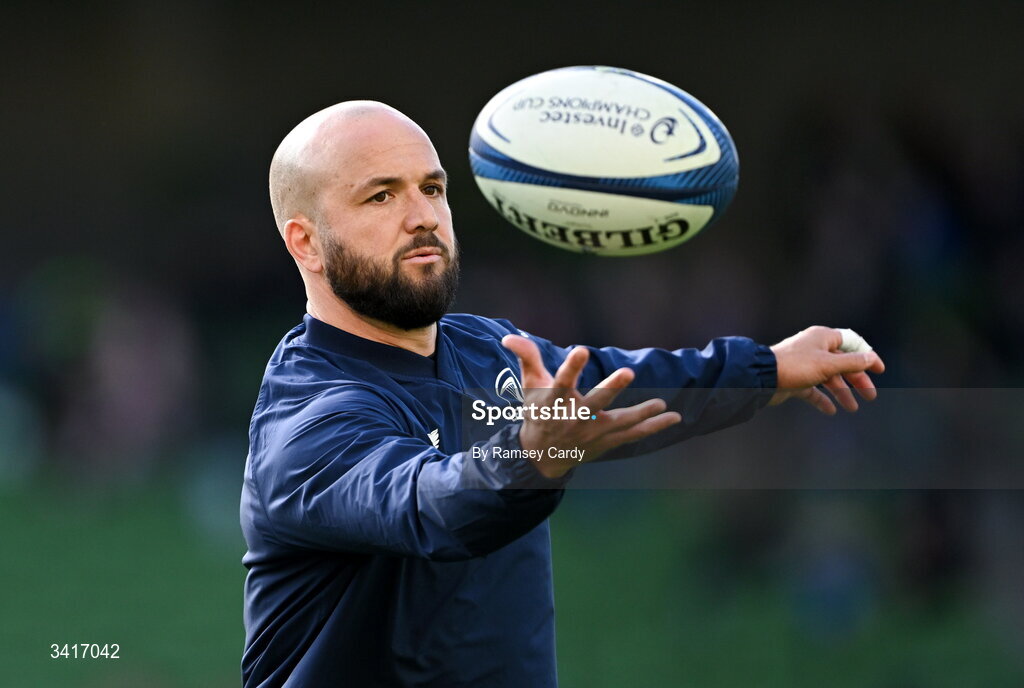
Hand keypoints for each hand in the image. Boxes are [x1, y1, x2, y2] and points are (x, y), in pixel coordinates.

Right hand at [502, 335, 681, 477]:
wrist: (542, 455)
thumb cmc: (538, 412)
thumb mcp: (530, 385)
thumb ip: (526, 357)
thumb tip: (509, 336)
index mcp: (555, 402)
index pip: (562, 381)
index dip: (572, 366)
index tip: (582, 349)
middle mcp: (575, 418)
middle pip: (595, 402)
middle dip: (611, 388)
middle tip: (628, 372)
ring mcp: (593, 431)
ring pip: (620, 422)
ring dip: (641, 413)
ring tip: (661, 404)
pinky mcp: (607, 441)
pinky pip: (633, 434)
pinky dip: (654, 427)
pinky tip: (675, 417)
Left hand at [769, 326, 885, 413]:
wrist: (761, 378)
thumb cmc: (795, 366)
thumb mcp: (828, 364)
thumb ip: (852, 362)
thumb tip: (871, 358)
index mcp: (823, 338)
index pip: (851, 343)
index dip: (867, 356)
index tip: (879, 370)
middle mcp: (814, 349)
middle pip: (842, 363)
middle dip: (857, 380)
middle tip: (870, 396)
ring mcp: (804, 365)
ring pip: (828, 378)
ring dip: (841, 392)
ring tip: (852, 408)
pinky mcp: (794, 380)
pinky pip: (812, 390)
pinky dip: (822, 399)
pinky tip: (830, 410)